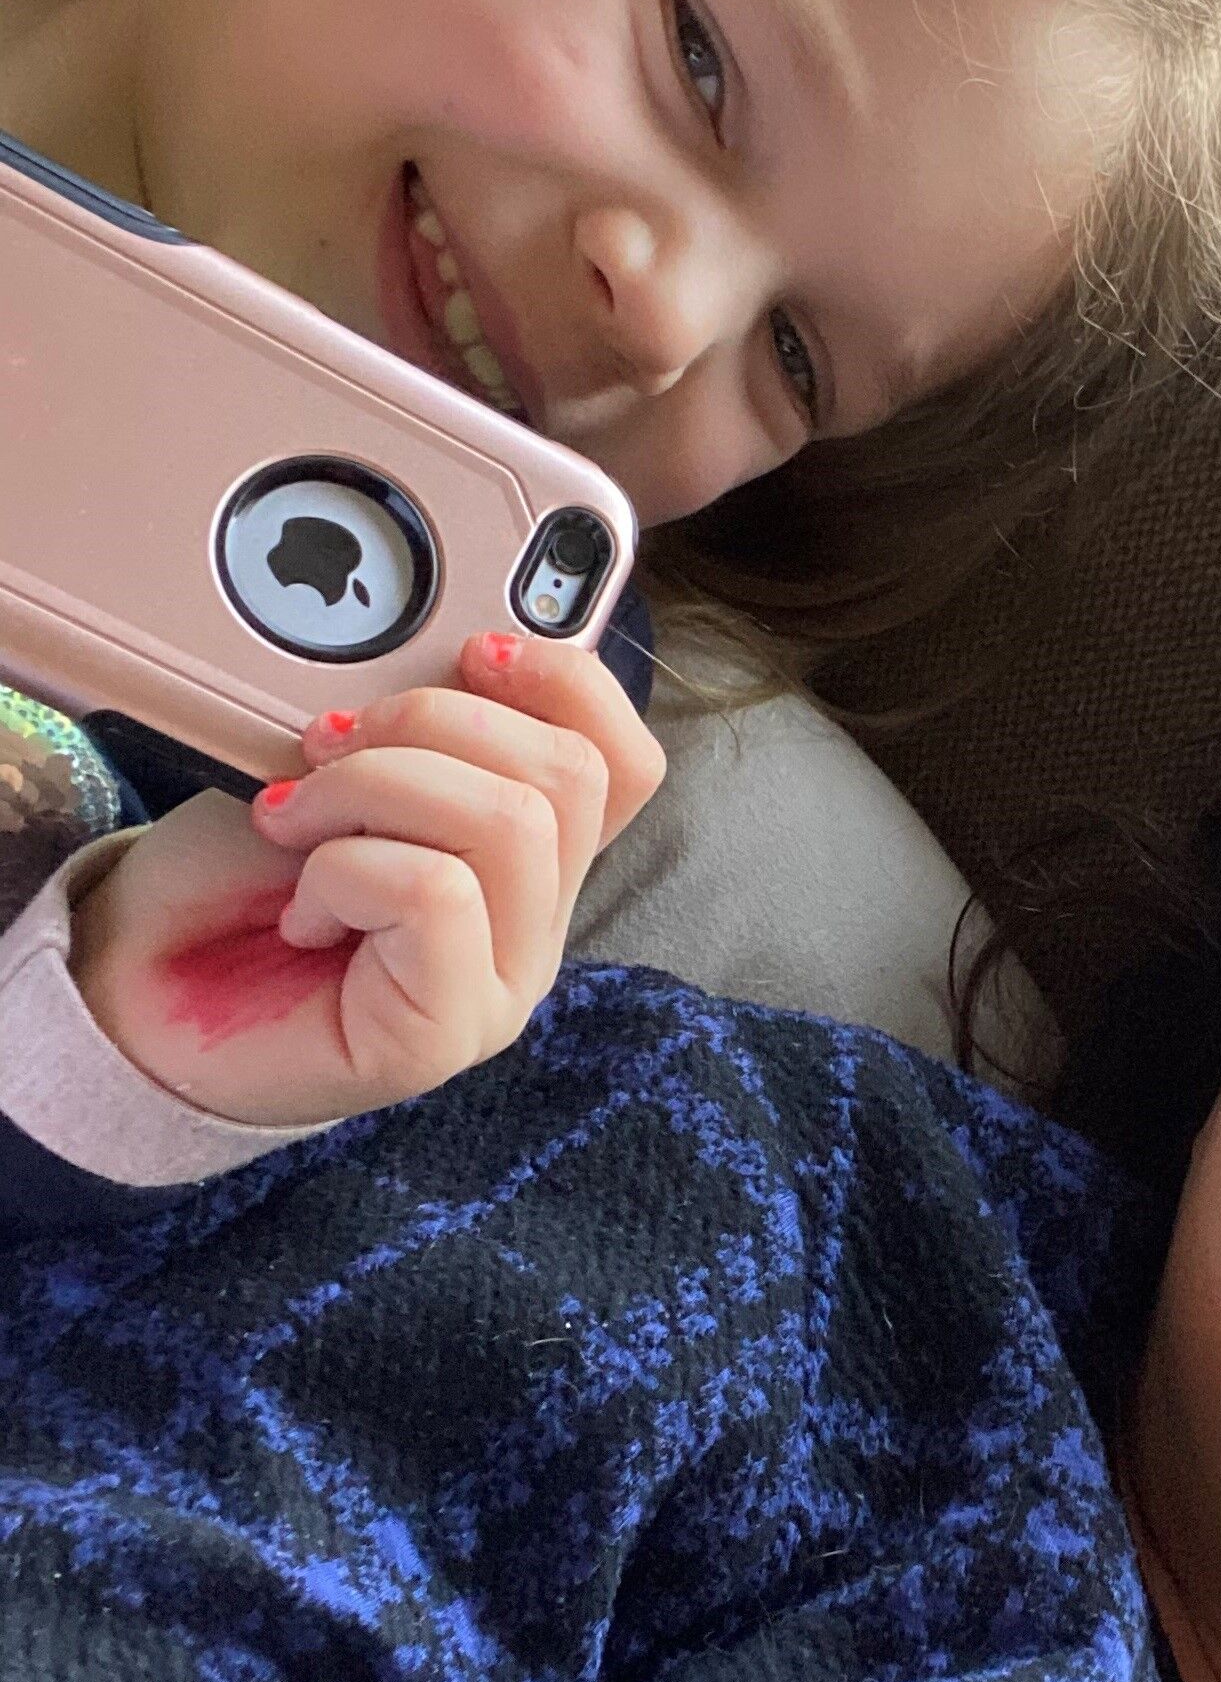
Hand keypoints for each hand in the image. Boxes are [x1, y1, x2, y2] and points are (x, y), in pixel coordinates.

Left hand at [70, 633, 664, 1126]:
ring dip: (373, 790)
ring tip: (294, 822)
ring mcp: (501, 983)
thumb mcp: (326, 758)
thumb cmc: (229, 873)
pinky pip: (438, 894)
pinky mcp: (449, 1033)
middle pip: (569, 776)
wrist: (136, 983)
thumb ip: (411, 722)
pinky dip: (345, 871)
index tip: (469, 647)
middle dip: (433, 721)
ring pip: (507, 825)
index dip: (569, 682)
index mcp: (525, 852)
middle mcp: (534, 923)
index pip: (623, 763)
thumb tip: (454, 655)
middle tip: (325, 745)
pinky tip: (302, 911)